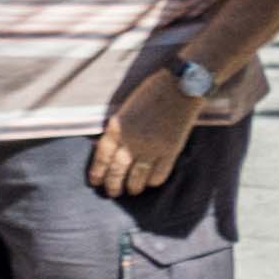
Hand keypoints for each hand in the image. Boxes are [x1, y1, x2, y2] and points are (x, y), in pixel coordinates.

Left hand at [86, 62, 200, 200]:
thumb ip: (118, 130)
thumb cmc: (153, 92)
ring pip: (137, 176)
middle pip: (117, 171)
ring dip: (133, 187)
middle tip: (114, 192)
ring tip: (133, 190)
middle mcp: (131, 141)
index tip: (96, 182)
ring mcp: (151, 147)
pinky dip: (154, 181)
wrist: (182, 85)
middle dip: (114, 185)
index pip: (101, 158)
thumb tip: (111, 150)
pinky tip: (152, 181)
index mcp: (116, 128)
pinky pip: (159, 173)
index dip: (97, 173)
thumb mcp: (126, 109)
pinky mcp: (171, 149)